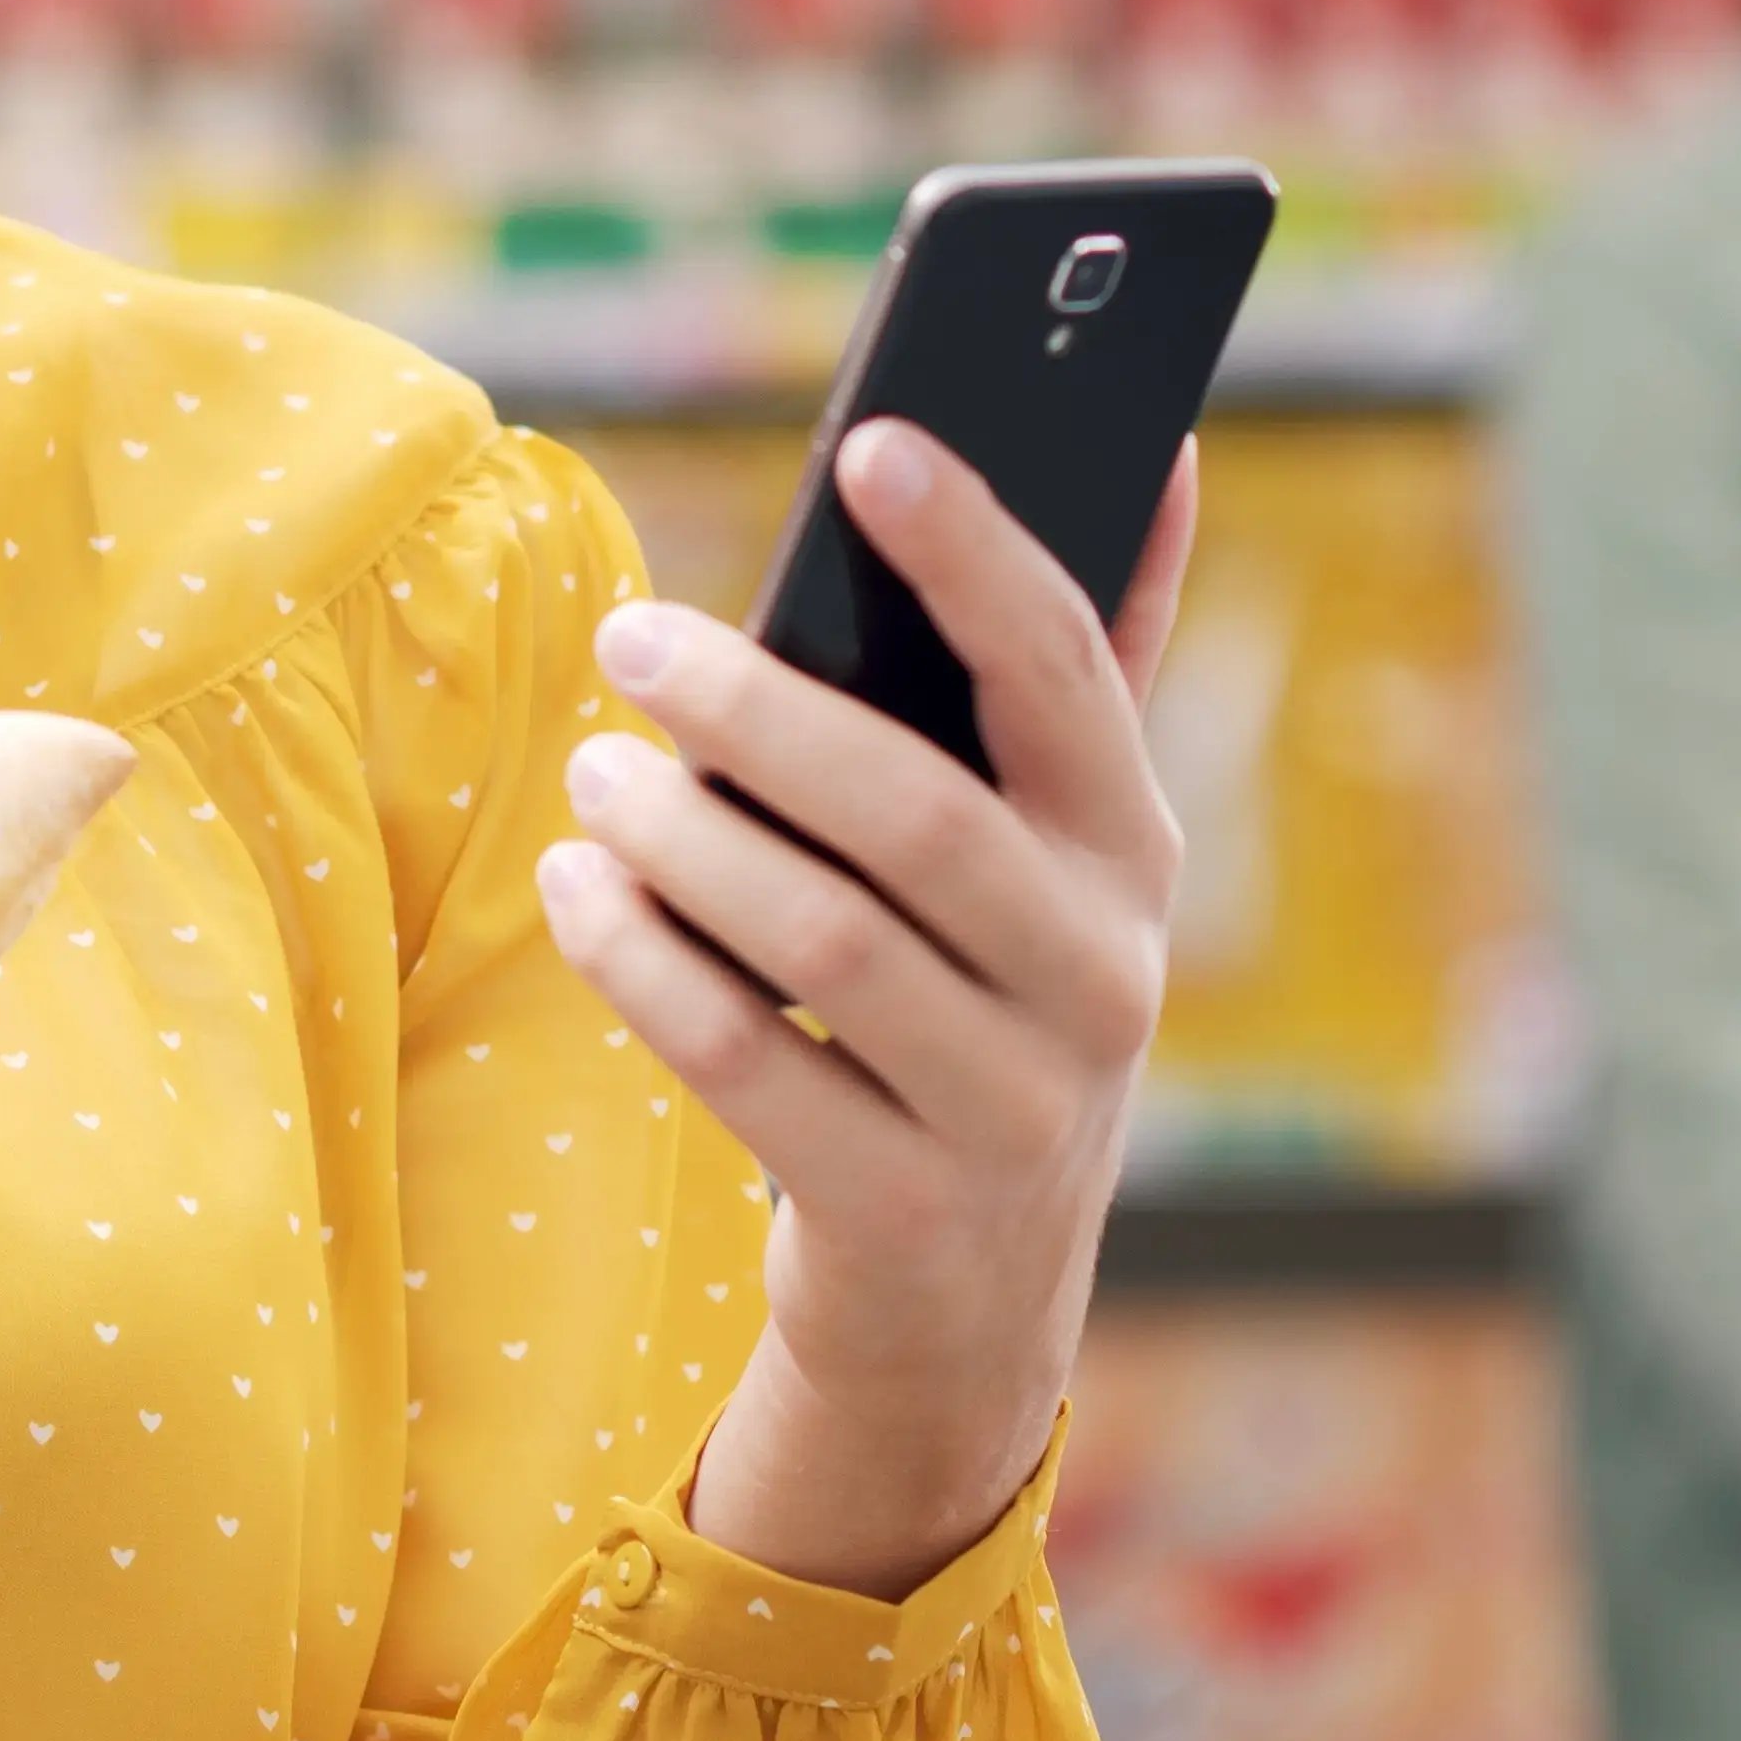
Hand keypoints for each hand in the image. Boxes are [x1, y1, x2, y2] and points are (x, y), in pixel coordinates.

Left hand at [538, 423, 1201, 1599]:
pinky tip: (580, 892)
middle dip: (761, 712)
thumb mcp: (1064, 852)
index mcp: (1128, 852)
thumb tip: (1161, 445)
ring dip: (683, 841)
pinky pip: (746, 1065)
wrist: (970, 1296)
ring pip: (824, 944)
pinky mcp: (900, 1212)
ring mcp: (1010, 1109)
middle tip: (631, 636)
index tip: (872, 443)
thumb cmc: (989, 1002)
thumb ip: (1095, 659)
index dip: (973, 552)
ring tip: (594, 774)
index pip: (1064, 670)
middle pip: (919, 814)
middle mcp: (1096, 977)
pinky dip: (644, 967)